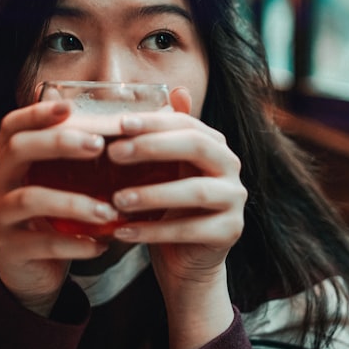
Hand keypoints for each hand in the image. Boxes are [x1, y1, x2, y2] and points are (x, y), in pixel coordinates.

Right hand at [0, 99, 117, 315]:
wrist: (33, 274)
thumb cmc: (55, 219)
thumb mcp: (61, 186)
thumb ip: (81, 159)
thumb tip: (128, 127)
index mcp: (8, 161)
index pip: (12, 126)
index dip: (36, 112)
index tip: (68, 106)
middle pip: (17, 149)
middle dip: (58, 143)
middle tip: (97, 145)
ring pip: (29, 198)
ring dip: (74, 202)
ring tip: (110, 211)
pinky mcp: (7, 250)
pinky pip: (41, 244)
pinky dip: (74, 244)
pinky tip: (101, 245)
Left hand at [105, 88, 246, 348]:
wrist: (187, 260)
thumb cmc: (168, 208)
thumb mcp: (163, 170)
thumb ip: (164, 134)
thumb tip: (175, 88)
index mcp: (213, 144)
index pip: (185, 123)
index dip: (153, 121)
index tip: (118, 124)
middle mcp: (230, 166)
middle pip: (196, 146)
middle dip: (153, 147)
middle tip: (114, 154)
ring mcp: (234, 200)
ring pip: (196, 192)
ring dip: (152, 194)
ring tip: (117, 200)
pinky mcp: (230, 231)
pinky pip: (190, 230)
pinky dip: (154, 231)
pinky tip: (123, 232)